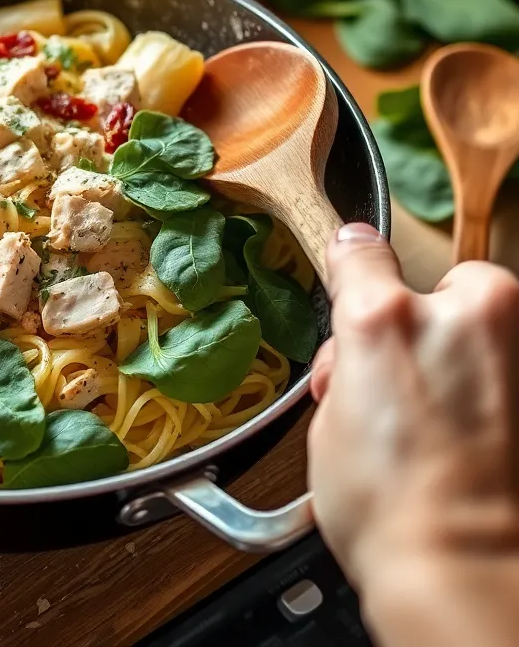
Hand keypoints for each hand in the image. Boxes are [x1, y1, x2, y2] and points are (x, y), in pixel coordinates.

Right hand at [309, 224, 518, 646]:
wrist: (472, 577)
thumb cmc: (395, 515)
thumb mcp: (329, 426)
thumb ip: (346, 363)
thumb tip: (356, 350)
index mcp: (382, 319)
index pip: (359, 253)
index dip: (350, 267)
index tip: (353, 270)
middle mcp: (462, 314)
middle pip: (440, 288)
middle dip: (422, 326)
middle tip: (404, 386)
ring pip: (490, 322)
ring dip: (470, 353)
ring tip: (451, 423)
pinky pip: (516, 359)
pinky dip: (502, 383)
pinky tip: (482, 435)